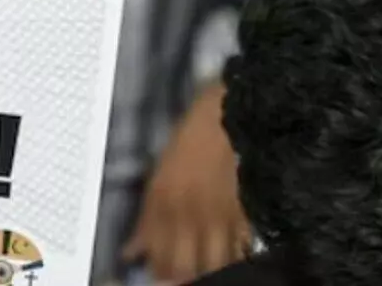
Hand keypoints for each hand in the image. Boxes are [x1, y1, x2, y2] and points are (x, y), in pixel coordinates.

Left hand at [121, 83, 250, 282]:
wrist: (230, 113)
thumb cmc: (191, 142)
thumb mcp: (158, 177)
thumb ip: (146, 220)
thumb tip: (131, 252)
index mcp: (164, 204)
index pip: (158, 259)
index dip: (158, 276)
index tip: (158, 280)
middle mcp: (191, 214)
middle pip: (185, 269)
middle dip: (182, 281)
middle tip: (182, 281)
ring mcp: (222, 217)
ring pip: (215, 267)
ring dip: (208, 275)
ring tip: (205, 274)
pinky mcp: (250, 214)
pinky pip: (243, 252)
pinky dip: (236, 262)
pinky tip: (232, 263)